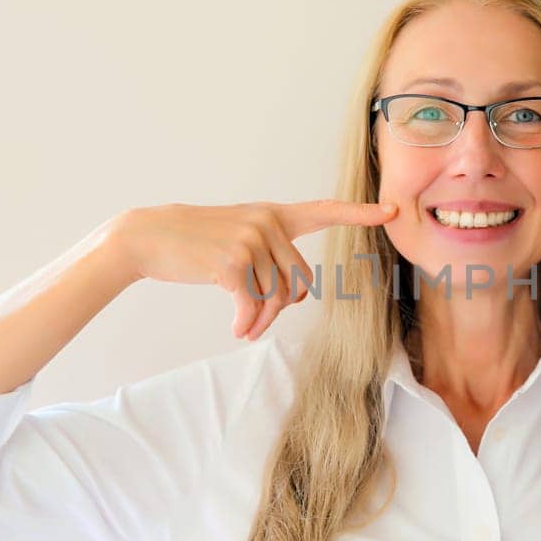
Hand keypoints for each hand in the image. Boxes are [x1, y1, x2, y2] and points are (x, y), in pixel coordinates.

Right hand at [115, 200, 398, 339]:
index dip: (358, 213)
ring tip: (244, 325)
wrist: (149, 237)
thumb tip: (292, 299)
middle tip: (257, 321)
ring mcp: (252, 239)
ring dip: (261, 320)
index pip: (322, 211)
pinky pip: (254, 305)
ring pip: (277, 297)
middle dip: (281, 308)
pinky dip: (247, 323)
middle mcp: (267, 222)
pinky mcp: (233, 261)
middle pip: (300, 281)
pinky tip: (236, 329)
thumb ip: (271, 258)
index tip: (391, 212)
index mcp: (274, 215)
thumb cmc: (196, 244)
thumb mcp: (239, 239)